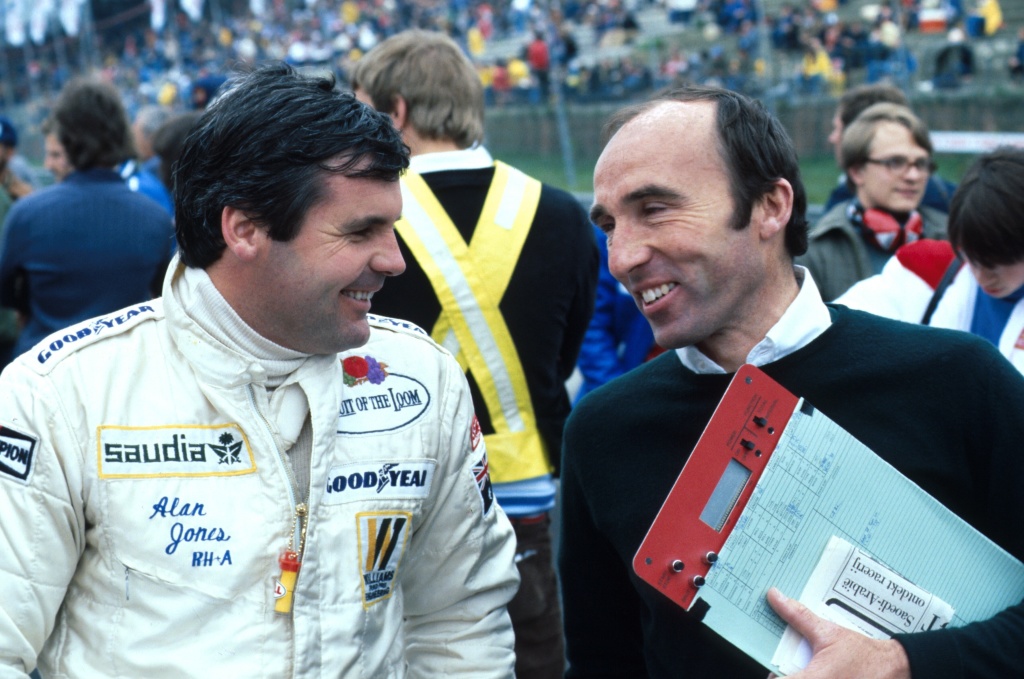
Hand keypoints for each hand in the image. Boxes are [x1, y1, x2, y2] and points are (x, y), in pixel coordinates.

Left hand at [766, 587, 910, 678]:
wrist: (893, 667)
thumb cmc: (862, 653)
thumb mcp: (828, 632)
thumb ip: (798, 616)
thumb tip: (775, 597)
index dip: (772, 675)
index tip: (772, 668)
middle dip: (785, 675)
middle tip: (786, 666)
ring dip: (799, 675)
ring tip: (805, 666)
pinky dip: (812, 677)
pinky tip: (816, 671)